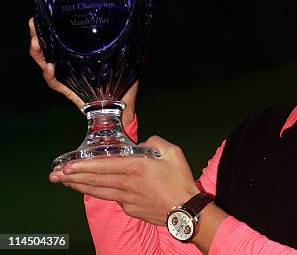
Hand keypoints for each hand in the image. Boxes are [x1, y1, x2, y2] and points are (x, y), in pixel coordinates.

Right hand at [28, 17, 138, 126]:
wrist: (123, 107)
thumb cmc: (124, 84)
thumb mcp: (126, 61)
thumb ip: (127, 47)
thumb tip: (135, 29)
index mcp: (81, 58)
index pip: (61, 41)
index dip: (50, 29)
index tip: (42, 16)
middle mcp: (70, 67)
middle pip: (47, 50)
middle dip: (37, 36)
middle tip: (33, 24)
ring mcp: (67, 79)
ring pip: (46, 64)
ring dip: (38, 53)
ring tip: (35, 42)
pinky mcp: (70, 91)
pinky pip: (56, 83)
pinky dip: (51, 75)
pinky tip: (50, 66)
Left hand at [48, 136, 199, 224]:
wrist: (186, 209)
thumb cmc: (180, 180)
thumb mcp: (173, 152)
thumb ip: (155, 142)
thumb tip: (143, 143)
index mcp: (136, 167)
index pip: (103, 166)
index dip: (82, 167)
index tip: (66, 167)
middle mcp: (127, 184)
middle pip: (94, 180)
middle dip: (72, 177)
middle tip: (54, 176)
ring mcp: (126, 199)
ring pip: (98, 191)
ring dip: (79, 187)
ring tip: (64, 183)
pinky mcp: (130, 209)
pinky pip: (111, 198)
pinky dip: (98, 193)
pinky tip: (92, 190)